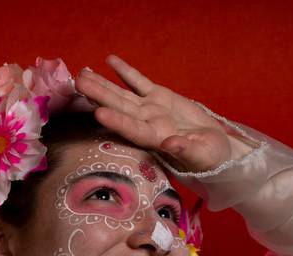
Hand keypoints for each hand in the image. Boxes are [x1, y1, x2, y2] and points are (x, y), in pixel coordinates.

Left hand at [75, 55, 232, 172]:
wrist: (214, 148)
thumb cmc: (210, 157)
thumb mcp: (202, 155)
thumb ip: (185, 150)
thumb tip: (170, 145)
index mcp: (156, 139)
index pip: (133, 130)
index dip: (117, 122)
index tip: (99, 112)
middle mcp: (147, 124)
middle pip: (120, 108)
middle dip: (99, 95)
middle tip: (79, 83)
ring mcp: (150, 109)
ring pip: (123, 94)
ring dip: (103, 84)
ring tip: (83, 73)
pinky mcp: (159, 98)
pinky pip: (139, 82)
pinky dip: (125, 72)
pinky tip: (109, 60)